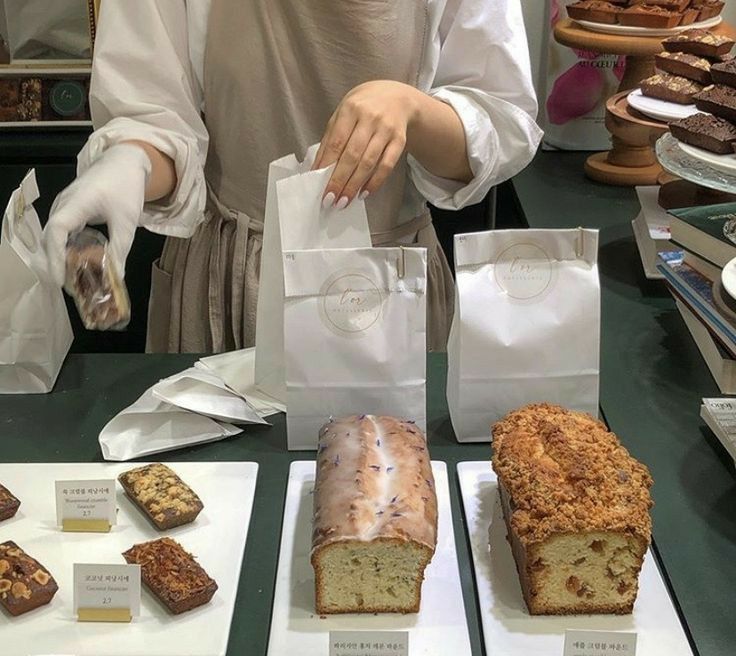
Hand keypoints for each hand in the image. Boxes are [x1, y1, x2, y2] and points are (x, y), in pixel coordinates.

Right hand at [43, 143, 150, 285]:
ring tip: (74, 279)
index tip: (61, 279)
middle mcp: (64, 203)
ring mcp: (64, 205)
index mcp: (77, 203)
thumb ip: (119, 250)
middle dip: (57, 263)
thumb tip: (115, 278)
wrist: (124, 161)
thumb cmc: (126, 187)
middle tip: (71, 288)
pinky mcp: (69, 208)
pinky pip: (61, 230)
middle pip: (50, 237)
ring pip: (54, 235)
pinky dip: (66, 247)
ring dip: (61, 256)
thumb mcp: (126, 222)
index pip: (56, 231)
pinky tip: (77, 261)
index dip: (56, 256)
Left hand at [313, 80, 419, 208]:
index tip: (321, 186)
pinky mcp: (399, 140)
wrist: (396, 97)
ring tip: (345, 200)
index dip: (327, 167)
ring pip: (369, 162)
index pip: (336, 143)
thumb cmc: (362, 108)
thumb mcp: (342, 115)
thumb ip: (330, 140)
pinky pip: (387, 165)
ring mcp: (386, 129)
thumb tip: (317, 169)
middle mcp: (369, 118)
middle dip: (340, 180)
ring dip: (355, 185)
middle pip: (352, 155)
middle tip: (331, 200)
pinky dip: (375, 181)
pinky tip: (365, 193)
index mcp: (350, 110)